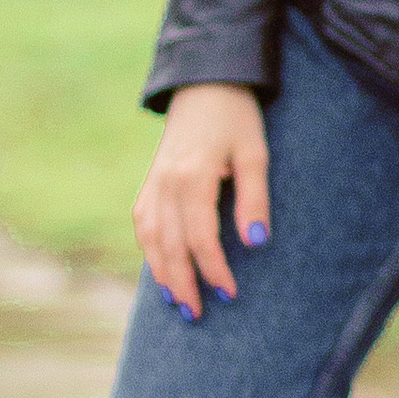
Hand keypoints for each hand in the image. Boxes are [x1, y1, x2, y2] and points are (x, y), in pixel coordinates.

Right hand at [133, 86, 269, 316]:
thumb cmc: (237, 118)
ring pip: (150, 238)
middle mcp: (166, 183)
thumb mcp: (255, 154)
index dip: (214, 269)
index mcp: (192, 177)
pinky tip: (160, 270)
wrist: (205, 82)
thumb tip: (256, 244)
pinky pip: (142, 223)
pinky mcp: (149, 181)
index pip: (200, 237)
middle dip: (184, 283)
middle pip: (170, 245)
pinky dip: (149, 250)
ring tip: (176, 302)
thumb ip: (255, 199)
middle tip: (198, 315)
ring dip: (162, 273)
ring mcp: (153, 182)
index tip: (229, 294)